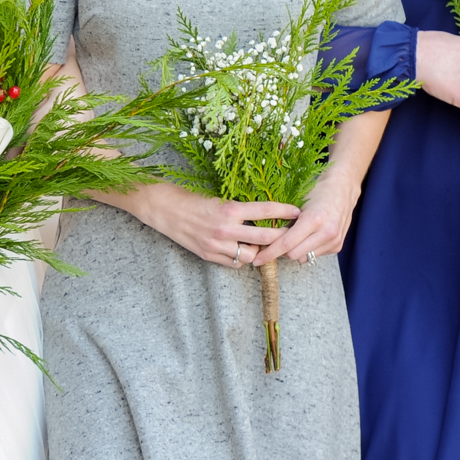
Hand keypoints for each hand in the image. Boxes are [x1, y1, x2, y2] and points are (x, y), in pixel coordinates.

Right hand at [126, 181, 294, 267]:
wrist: (161, 208)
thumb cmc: (188, 198)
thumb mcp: (217, 198)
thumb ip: (238, 210)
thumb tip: (261, 215)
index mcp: (229, 209)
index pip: (265, 211)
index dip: (285, 212)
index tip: (297, 212)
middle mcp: (225, 230)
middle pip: (265, 239)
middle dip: (282, 237)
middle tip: (292, 234)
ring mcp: (216, 245)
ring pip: (251, 255)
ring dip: (260, 251)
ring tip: (267, 246)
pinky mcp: (208, 255)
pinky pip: (233, 262)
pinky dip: (241, 258)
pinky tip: (243, 251)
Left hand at [260, 169, 359, 262]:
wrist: (343, 189)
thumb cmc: (317, 192)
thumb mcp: (297, 203)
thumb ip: (285, 222)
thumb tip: (266, 239)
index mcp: (314, 219)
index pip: (286, 243)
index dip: (269, 253)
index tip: (257, 260)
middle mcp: (326, 232)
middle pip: (294, 254)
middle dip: (282, 251)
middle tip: (275, 242)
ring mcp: (334, 240)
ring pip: (304, 257)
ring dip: (295, 250)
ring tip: (294, 236)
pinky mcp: (337, 246)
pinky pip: (314, 255)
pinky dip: (307, 249)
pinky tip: (307, 237)